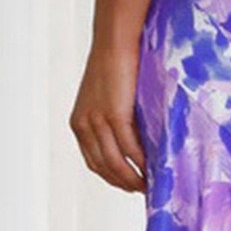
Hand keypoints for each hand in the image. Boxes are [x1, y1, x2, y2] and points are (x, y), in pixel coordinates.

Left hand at [70, 42, 145, 192]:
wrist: (115, 41)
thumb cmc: (117, 64)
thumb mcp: (108, 96)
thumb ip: (114, 118)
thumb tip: (134, 137)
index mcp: (79, 123)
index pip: (93, 161)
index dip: (111, 177)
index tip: (128, 184)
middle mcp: (83, 125)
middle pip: (103, 167)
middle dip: (123, 182)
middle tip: (143, 190)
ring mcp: (97, 121)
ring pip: (115, 162)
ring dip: (132, 178)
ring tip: (149, 185)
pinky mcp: (114, 114)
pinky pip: (128, 147)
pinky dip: (140, 161)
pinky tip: (152, 167)